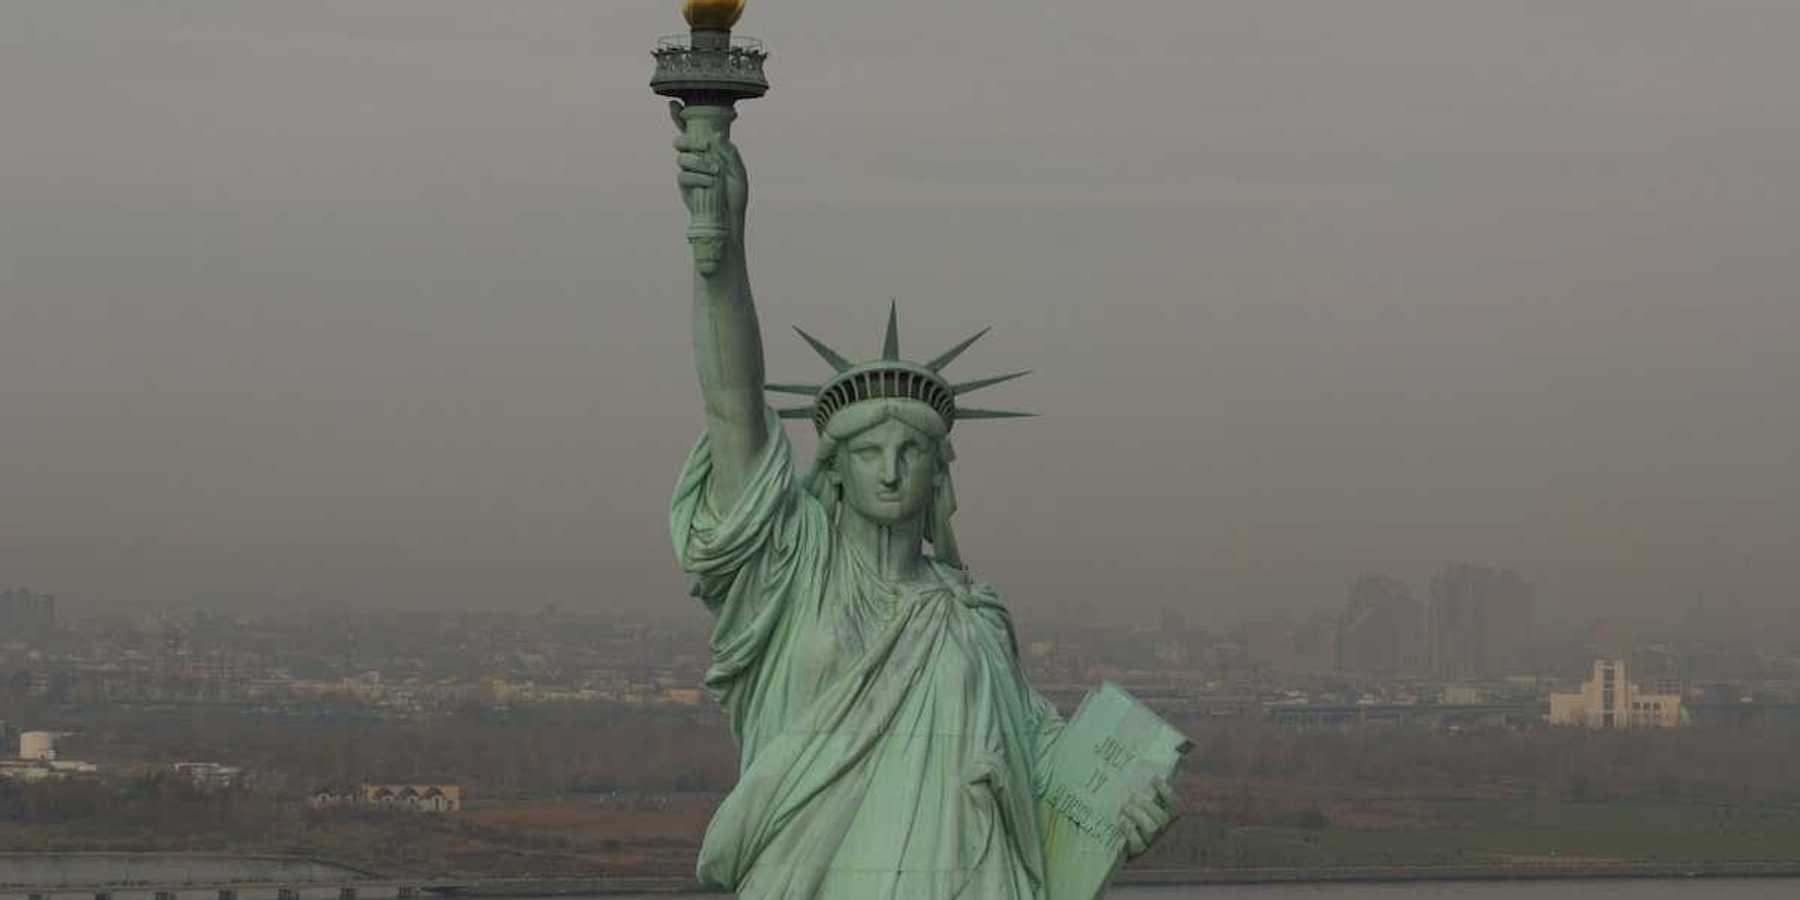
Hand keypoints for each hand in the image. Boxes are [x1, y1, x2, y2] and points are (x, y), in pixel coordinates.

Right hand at [672, 102, 747, 252]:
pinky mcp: (684, 187)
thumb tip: (718, 135)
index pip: (692, 130)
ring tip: (715, 172)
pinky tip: (710, 182)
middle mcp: (696, 158)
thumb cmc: (735, 195)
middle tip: (704, 145)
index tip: (673, 104)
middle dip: (689, 140)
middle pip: (680, 141)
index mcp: (709, 150)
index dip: (680, 117)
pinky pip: (684, 176)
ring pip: (682, 158)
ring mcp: (688, 172)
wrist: (730, 219)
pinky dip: (697, 177)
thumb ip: (729, 153)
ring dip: (698, 162)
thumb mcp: (738, 172)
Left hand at [1120, 776, 1180, 859]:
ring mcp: (1151, 843)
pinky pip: (1137, 843)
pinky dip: (1129, 831)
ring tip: (1125, 807)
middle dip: (1147, 804)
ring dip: (1138, 814)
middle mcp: (1162, 831)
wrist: (1114, 845)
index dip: (1167, 792)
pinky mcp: (1137, 852)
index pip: (1175, 805)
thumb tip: (1152, 770)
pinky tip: (1121, 822)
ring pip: (1151, 828)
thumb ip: (1146, 790)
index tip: (1156, 778)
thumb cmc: (1130, 817)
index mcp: (1166, 817)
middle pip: (1162, 817)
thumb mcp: (1140, 803)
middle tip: (1132, 796)